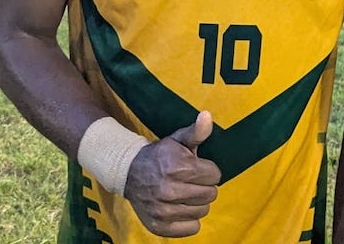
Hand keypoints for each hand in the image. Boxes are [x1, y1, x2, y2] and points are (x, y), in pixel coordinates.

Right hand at [124, 111, 221, 237]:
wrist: (129, 172)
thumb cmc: (160, 155)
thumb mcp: (178, 139)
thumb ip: (197, 131)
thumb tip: (207, 116)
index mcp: (177, 167)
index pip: (215, 175)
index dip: (209, 170)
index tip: (198, 168)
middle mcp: (169, 190)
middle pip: (211, 194)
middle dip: (205, 186)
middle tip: (192, 181)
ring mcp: (162, 210)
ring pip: (203, 211)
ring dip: (198, 202)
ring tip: (186, 193)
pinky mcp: (159, 226)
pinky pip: (192, 228)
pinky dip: (190, 220)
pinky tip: (181, 207)